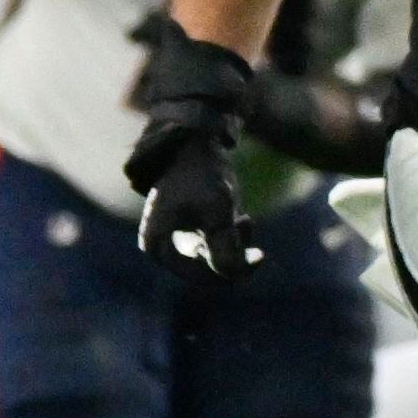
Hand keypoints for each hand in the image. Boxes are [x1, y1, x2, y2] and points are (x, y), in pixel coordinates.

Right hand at [126, 19, 258, 283]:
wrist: (196, 140)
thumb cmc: (201, 174)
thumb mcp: (218, 211)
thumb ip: (226, 248)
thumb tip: (232, 277)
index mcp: (158, 247)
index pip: (200, 276)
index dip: (232, 272)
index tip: (260, 257)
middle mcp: (161, 247)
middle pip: (206, 271)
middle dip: (235, 258)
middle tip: (260, 250)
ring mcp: (175, 239)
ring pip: (212, 260)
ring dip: (235, 245)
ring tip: (246, 221)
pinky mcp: (189, 229)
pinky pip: (214, 247)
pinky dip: (232, 236)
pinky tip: (244, 219)